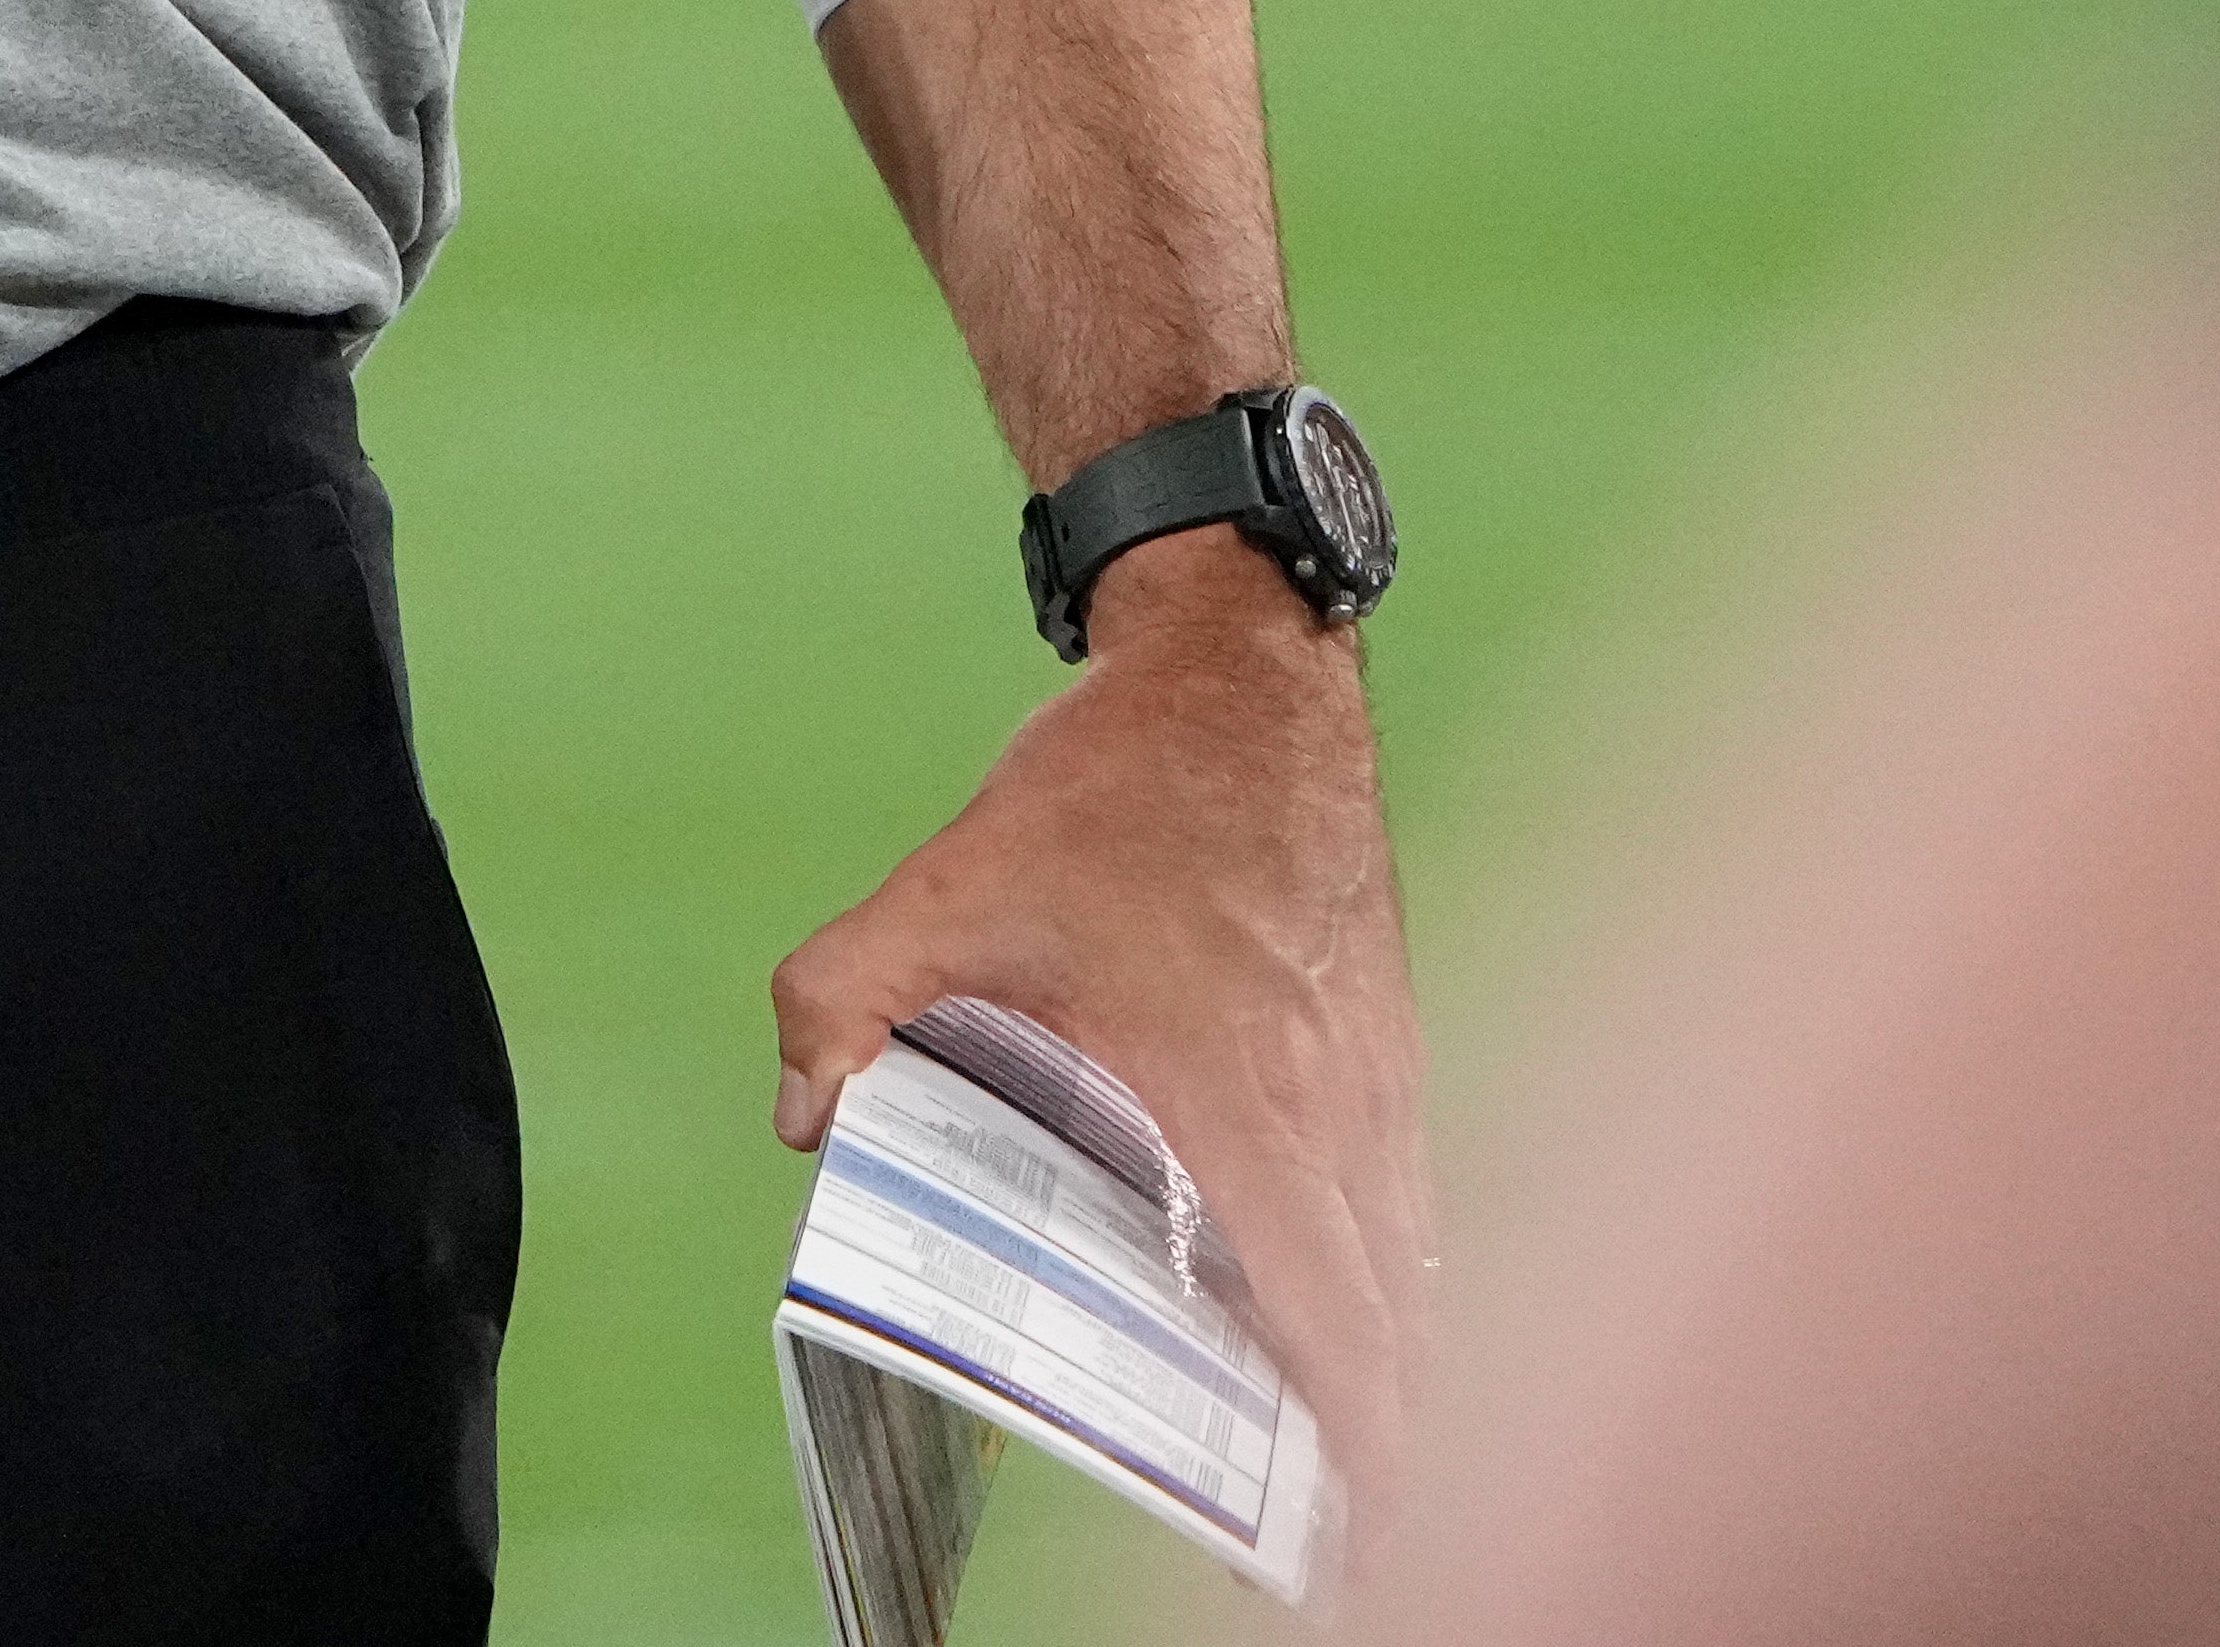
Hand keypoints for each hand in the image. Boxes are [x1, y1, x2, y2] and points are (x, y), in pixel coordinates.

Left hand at [775, 534, 1431, 1512]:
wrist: (1242, 681)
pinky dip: (1391, 1281)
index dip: (1353, 1443)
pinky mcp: (1391, 1050)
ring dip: (1384, 1368)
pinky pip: (1409, 1203)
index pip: (1330, 1318)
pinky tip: (1346, 1316)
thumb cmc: (1119, 791)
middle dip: (1376, 1449)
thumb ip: (845, 1003)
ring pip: (1413, 1272)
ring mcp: (1383, 1083)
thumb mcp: (943, 892)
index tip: (1348, 1538)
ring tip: (1336, 1460)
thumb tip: (806, 1115)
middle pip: (1394, 1330)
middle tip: (1336, 1537)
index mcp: (1243, 1104)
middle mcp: (1341, 1113)